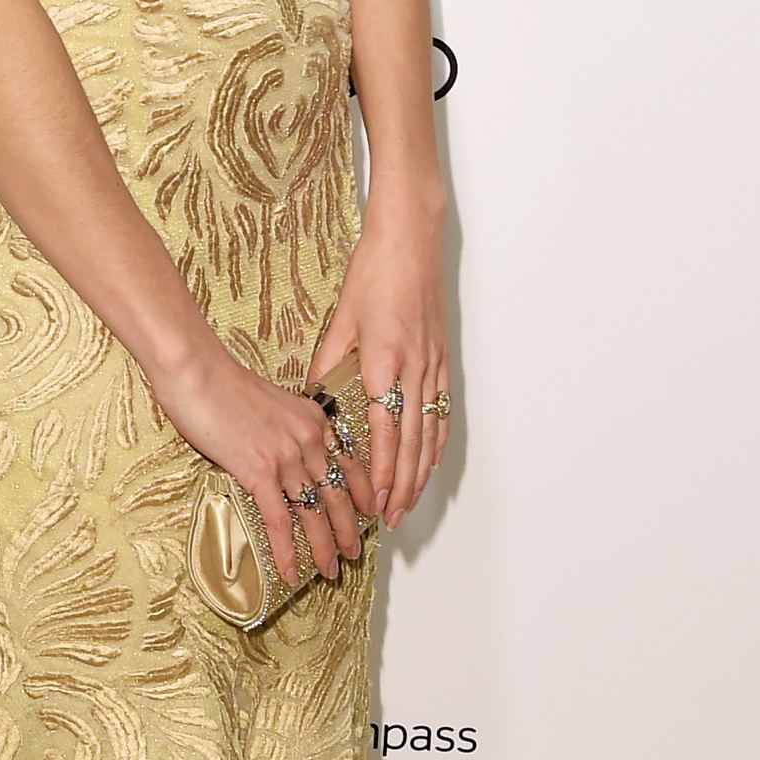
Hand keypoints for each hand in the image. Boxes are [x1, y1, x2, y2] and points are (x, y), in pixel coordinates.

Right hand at [152, 331, 373, 590]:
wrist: (195, 369)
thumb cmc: (219, 381)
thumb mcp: (268, 401)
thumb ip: (282, 426)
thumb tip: (277, 451)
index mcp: (312, 419)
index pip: (348, 462)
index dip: (361, 493)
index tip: (369, 513)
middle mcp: (308, 439)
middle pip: (336, 494)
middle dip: (348, 529)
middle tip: (353, 554)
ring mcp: (286, 456)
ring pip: (313, 512)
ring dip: (323, 547)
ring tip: (330, 570)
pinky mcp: (259, 470)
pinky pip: (278, 519)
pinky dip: (286, 550)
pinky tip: (289, 571)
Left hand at [314, 202, 450, 530]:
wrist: (412, 240)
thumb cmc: (374, 274)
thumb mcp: (341, 320)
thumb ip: (329, 364)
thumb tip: (317, 400)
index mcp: (385, 361)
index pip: (385, 432)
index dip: (382, 473)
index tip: (375, 502)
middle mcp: (415, 368)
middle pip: (412, 442)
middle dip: (402, 485)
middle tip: (390, 518)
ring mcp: (434, 364)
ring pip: (431, 431)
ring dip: (422, 471)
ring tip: (409, 502)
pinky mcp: (443, 358)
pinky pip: (442, 410)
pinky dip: (437, 441)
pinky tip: (430, 461)